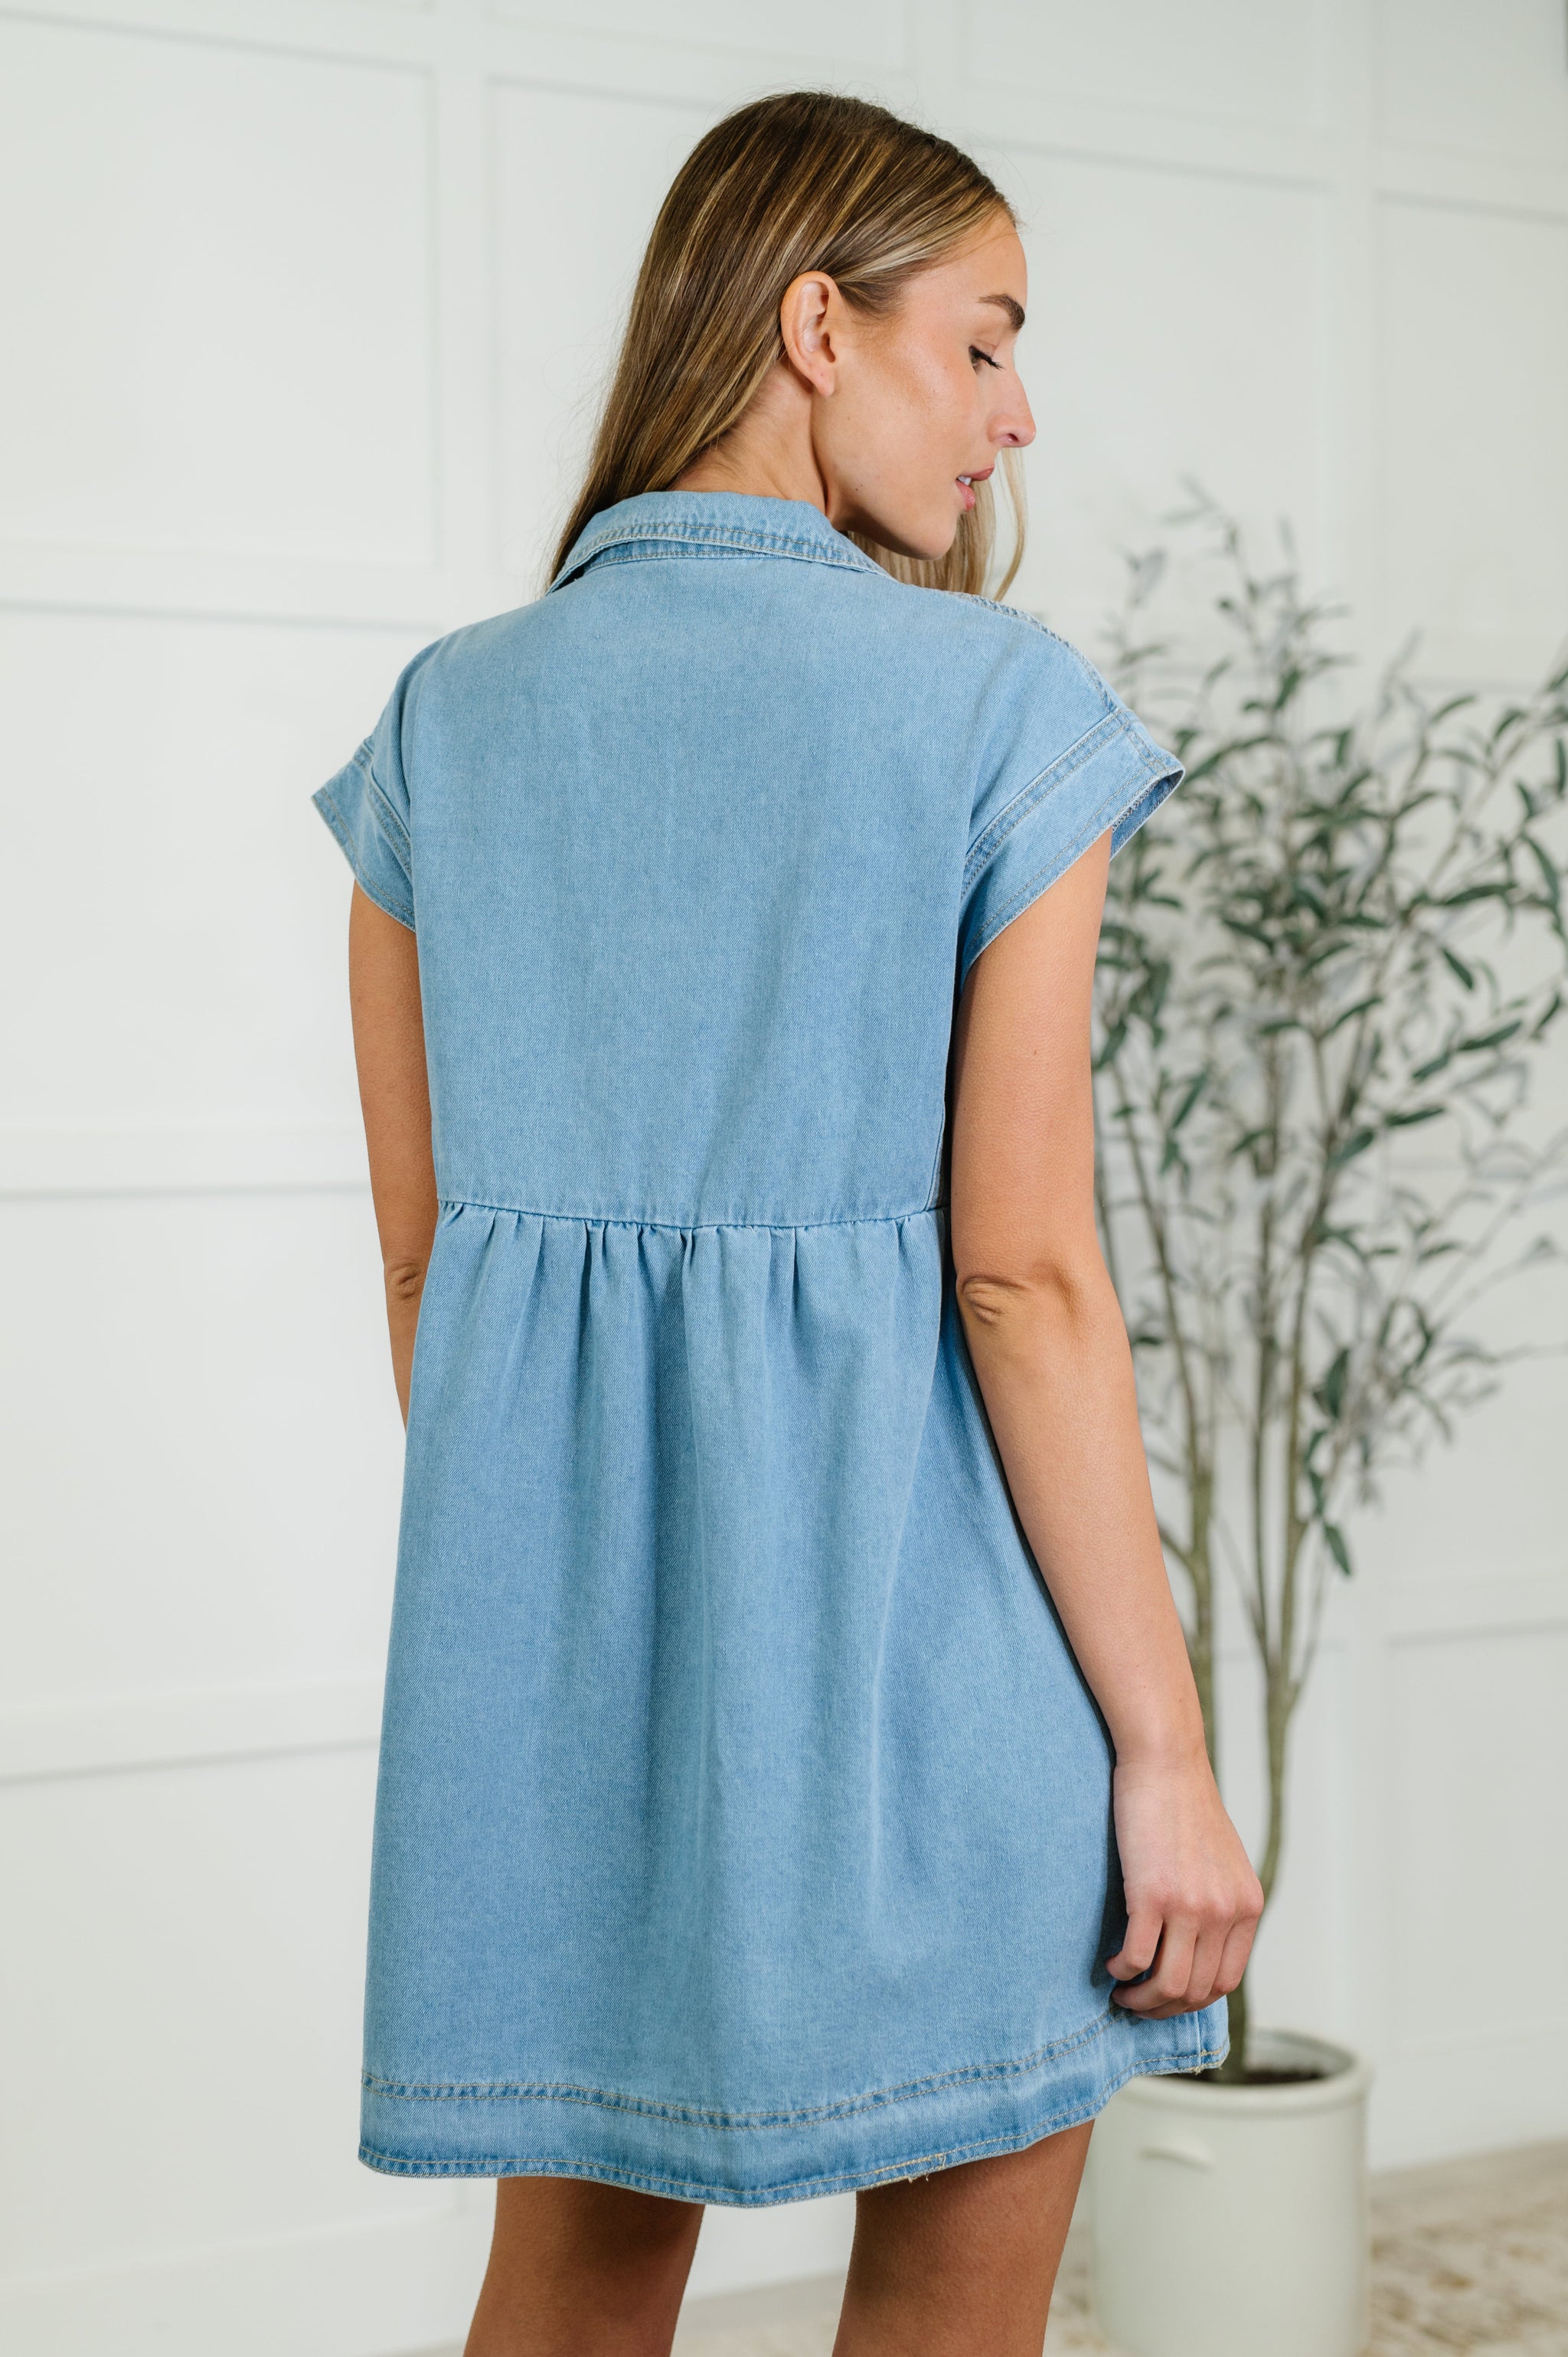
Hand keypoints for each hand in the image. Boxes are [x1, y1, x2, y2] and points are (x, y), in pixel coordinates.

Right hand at [1105, 1747, 1262, 2017]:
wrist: (1165, 1761)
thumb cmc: (1185, 1806)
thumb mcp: (1223, 1861)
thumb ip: (1221, 1903)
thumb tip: (1200, 1948)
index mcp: (1247, 1906)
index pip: (1226, 1981)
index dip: (1193, 2000)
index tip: (1166, 1997)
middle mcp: (1225, 1912)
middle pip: (1197, 1991)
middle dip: (1164, 2008)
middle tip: (1137, 2002)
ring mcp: (1191, 1906)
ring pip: (1168, 1984)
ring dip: (1141, 2000)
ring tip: (1121, 1992)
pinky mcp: (1152, 1895)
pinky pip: (1136, 1958)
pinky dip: (1122, 1971)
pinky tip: (1112, 1964)